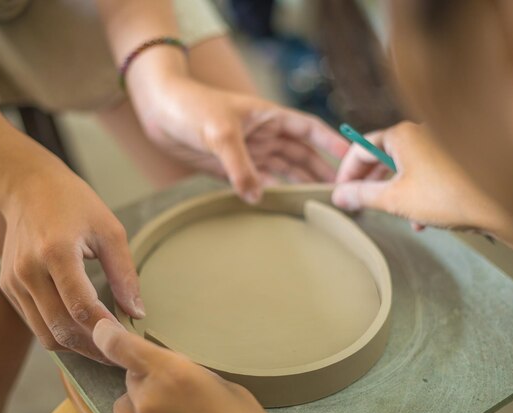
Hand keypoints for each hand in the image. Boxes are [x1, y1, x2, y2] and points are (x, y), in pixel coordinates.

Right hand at [0, 160, 144, 361]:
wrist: (27, 188)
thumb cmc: (74, 203)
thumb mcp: (110, 230)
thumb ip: (124, 274)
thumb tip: (136, 312)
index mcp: (56, 252)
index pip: (81, 306)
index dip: (106, 329)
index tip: (128, 340)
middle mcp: (29, 270)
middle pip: (61, 328)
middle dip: (93, 347)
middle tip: (119, 353)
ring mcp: (14, 281)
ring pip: (45, 334)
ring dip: (76, 347)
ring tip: (104, 347)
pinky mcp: (9, 287)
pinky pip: (35, 324)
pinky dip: (59, 333)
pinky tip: (82, 330)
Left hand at [93, 319, 268, 412]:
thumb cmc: (236, 412)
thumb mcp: (212, 378)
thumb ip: (177, 368)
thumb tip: (158, 365)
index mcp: (172, 372)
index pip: (121, 347)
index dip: (108, 335)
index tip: (103, 328)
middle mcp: (150, 397)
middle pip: (130, 376)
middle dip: (144, 376)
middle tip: (174, 386)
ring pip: (127, 402)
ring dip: (141, 402)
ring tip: (173, 406)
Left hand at [133, 76, 347, 202]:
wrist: (158, 112)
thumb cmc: (190, 107)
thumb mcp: (219, 133)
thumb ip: (240, 166)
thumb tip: (257, 196)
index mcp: (269, 117)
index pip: (309, 129)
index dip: (331, 143)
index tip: (353, 159)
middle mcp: (263, 135)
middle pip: (301, 154)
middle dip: (319, 171)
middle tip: (338, 192)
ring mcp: (249, 151)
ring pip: (283, 170)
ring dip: (298, 184)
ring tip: (317, 203)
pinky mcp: (231, 167)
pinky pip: (258, 181)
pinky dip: (271, 192)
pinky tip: (283, 204)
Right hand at [332, 122, 505, 234]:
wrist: (502, 205)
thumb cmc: (448, 195)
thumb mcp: (394, 199)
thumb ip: (362, 195)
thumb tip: (339, 196)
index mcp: (401, 136)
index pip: (360, 149)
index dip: (345, 173)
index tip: (340, 191)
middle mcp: (420, 135)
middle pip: (382, 158)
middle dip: (371, 185)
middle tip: (360, 204)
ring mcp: (439, 147)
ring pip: (404, 170)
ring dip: (395, 194)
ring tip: (395, 216)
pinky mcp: (454, 163)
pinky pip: (425, 175)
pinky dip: (417, 195)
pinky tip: (421, 220)